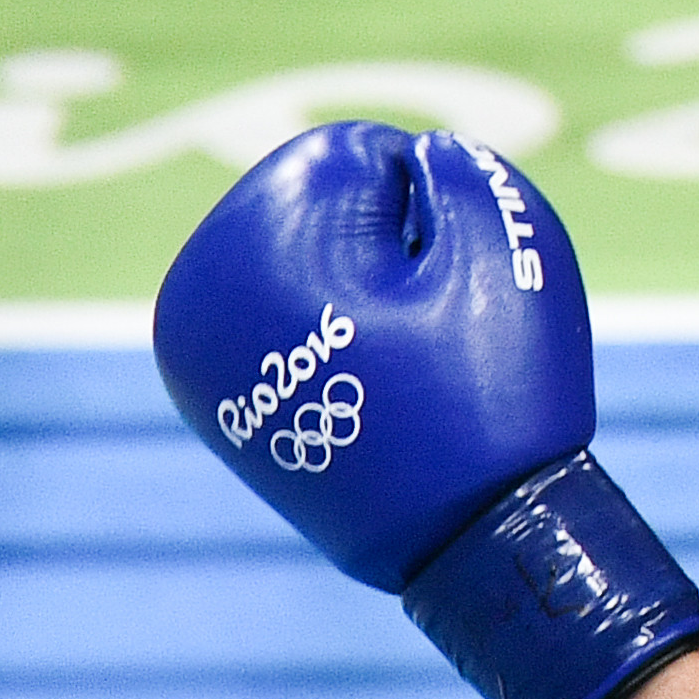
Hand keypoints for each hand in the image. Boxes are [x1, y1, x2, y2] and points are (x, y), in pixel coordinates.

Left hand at [154, 121, 698, 698]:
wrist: (467, 542)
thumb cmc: (491, 388)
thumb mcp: (504, 243)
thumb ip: (452, 165)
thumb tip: (408, 157)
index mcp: (258, 239)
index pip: (357, 157)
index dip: (431, 208)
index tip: (448, 288)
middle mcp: (198, 291)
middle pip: (318, 207)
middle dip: (386, 245)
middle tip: (430, 330)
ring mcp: (195, 353)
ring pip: (304, 260)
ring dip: (358, 286)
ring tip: (405, 363)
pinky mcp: (213, 399)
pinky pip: (286, 322)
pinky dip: (333, 335)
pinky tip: (373, 388)